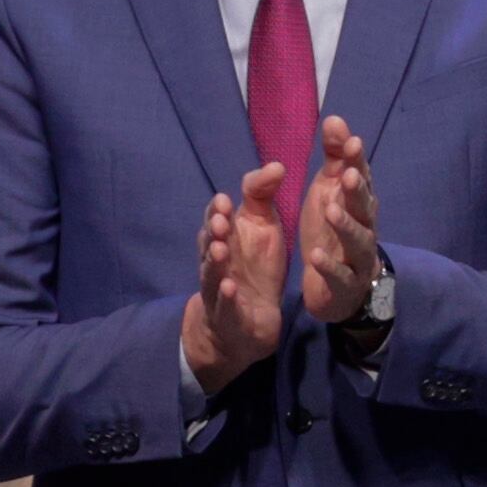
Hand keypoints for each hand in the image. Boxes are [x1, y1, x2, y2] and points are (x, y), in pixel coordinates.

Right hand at [181, 163, 289, 393]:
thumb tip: (277, 164)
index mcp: (224, 239)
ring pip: (212, 274)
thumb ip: (263, 197)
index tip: (224, 198)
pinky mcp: (231, 316)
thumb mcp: (263, 228)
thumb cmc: (255, 268)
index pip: (216, 221)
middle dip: (213, 232)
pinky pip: (226, 306)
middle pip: (209, 245)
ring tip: (220, 248)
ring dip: (215, 262)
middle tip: (220, 218)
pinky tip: (230, 288)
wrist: (248, 321)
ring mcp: (219, 290)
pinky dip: (226, 297)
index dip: (217, 211)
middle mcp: (217, 262)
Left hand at [298, 117, 383, 327]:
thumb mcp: (329, 191)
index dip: (356, 161)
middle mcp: (364, 228)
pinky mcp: (346, 285)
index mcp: (357, 203)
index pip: (360, 178)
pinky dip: (330, 267)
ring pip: (358, 241)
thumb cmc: (333, 233)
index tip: (350, 141)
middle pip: (364, 208)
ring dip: (346, 226)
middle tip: (346, 174)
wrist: (341, 290)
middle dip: (357, 191)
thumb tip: (336, 119)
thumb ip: (334, 157)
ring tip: (329, 211)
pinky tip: (315, 256)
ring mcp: (358, 258)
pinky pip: (341, 276)